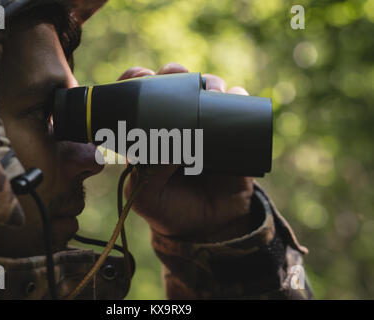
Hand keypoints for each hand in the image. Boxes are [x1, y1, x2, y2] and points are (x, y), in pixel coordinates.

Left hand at [119, 63, 254, 241]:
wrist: (209, 227)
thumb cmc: (171, 210)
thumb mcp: (147, 198)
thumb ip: (145, 177)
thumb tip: (165, 148)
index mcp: (150, 134)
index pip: (141, 99)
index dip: (139, 82)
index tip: (142, 77)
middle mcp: (177, 124)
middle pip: (175, 85)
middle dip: (174, 73)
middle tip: (176, 76)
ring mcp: (205, 125)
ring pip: (206, 89)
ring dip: (208, 81)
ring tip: (210, 91)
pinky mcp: (232, 133)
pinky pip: (238, 105)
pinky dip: (237, 95)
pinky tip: (233, 96)